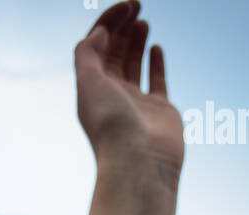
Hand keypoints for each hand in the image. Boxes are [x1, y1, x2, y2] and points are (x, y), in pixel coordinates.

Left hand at [74, 2, 183, 181]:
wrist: (139, 164)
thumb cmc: (112, 126)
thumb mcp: (88, 83)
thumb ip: (88, 53)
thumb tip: (102, 31)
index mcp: (93, 88)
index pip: (97, 46)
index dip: (109, 22)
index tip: (126, 6)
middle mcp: (113, 95)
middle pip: (114, 52)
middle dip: (122, 27)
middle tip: (135, 6)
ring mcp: (137, 102)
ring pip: (133, 64)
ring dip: (135, 40)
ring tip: (142, 20)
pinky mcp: (160, 110)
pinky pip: (156, 81)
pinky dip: (155, 63)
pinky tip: (155, 47)